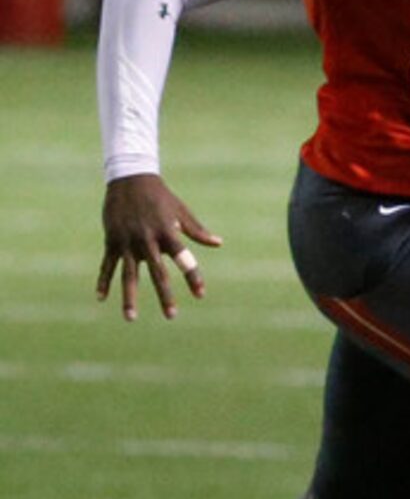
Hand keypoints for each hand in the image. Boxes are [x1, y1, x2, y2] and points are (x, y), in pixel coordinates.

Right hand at [97, 174, 221, 321]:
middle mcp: (147, 239)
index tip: (201, 294)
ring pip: (128, 275)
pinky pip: (107, 265)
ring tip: (131, 318)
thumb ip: (197, 231)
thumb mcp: (181, 211)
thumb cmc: (161, 197)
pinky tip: (101, 298)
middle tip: (172, 315)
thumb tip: (218, 243)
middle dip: (165, 295)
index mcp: (167, 232)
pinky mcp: (111, 241)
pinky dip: (103, 281)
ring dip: (129, 297)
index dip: (192, 276)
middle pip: (157, 272)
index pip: (183, 258)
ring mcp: (127, 241)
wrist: (130, 179)